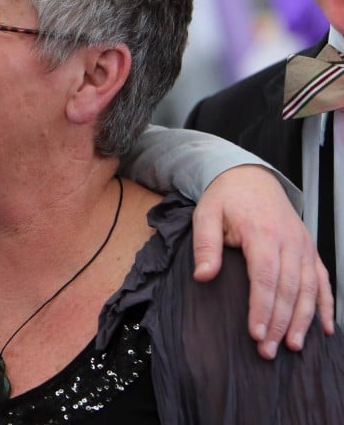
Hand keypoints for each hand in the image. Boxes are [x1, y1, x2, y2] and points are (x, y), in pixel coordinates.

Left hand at [192, 165, 333, 358]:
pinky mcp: (309, 250)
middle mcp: (289, 242)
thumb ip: (205, 246)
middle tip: (267, 350)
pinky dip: (324, 305)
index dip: (262, 308)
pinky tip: (324, 328)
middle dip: (278, 323)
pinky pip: (322, 281)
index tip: (255, 333)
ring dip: (301, 320)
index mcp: (263, 233)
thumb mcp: (206, 214)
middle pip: (288, 290)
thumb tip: (203, 276)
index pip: (265, 278)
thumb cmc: (225, 198)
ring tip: (291, 346)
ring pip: (308, 289)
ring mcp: (303, 246)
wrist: (249, 176)